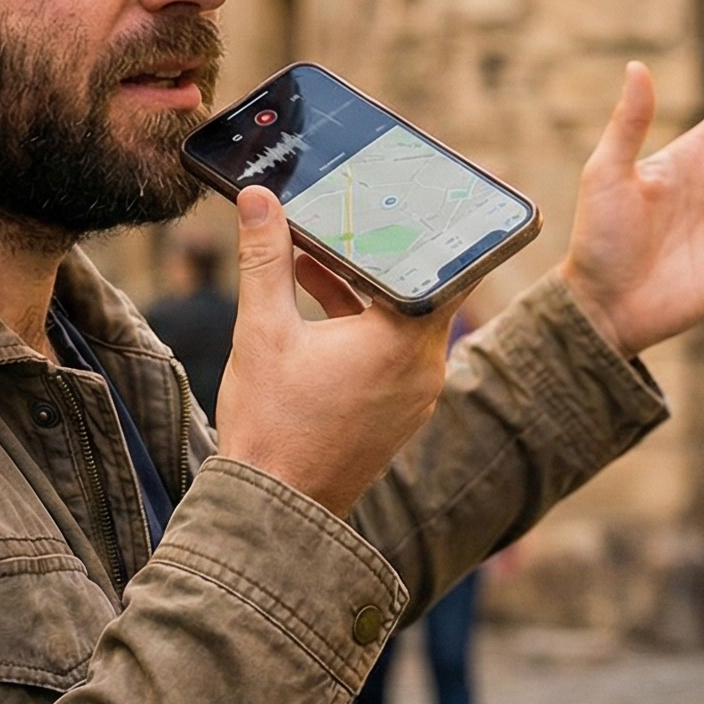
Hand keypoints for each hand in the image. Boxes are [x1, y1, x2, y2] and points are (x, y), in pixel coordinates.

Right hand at [213, 188, 463, 516]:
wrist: (274, 511)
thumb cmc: (271, 426)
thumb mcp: (262, 331)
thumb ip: (265, 259)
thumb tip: (259, 199)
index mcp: (402, 341)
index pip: (444, 264)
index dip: (435, 224)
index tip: (429, 192)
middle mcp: (423, 367)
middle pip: (420, 287)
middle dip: (380, 251)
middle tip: (355, 211)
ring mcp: (414, 393)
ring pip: (402, 319)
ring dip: (362, 286)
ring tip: (308, 258)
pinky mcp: (397, 411)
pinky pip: (391, 350)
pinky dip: (361, 322)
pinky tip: (310, 300)